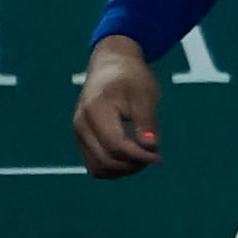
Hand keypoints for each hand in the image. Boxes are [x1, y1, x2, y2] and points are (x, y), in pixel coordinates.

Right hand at [73, 35, 161, 178]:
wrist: (110, 67)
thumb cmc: (131, 77)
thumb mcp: (145, 94)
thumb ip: (147, 121)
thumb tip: (151, 147)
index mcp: (95, 110)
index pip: (115, 146)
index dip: (139, 156)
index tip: (159, 156)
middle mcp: (81, 125)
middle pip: (105, 161)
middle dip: (132, 165)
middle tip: (154, 156)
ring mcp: (78, 134)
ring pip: (98, 169)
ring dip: (123, 170)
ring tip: (144, 157)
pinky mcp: (82, 141)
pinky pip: (95, 165)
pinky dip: (114, 168)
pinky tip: (132, 157)